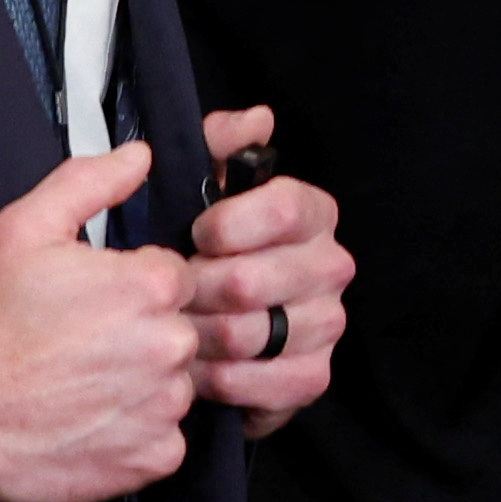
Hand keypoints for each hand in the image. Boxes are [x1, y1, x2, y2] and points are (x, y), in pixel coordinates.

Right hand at [0, 144, 195, 501]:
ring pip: (177, 384)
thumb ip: (89, 182)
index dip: (138, 287)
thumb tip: (140, 156)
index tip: (100, 303)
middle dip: (145, 334)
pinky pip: (168, 438)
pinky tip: (94, 422)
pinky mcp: (155, 456)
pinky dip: (138, 433)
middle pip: (182, 328)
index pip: (177, 275)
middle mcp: (170, 344)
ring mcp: (165, 405)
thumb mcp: (24, 231)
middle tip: (88, 347)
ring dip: (145, 384)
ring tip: (87, 386)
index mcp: (151, 285)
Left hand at [180, 104, 347, 432]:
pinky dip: (225, 382)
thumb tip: (257, 119)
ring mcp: (327, 324)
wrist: (197, 336)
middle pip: (255, 279)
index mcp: (311, 214)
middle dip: (196, 291)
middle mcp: (330, 266)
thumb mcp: (196, 187)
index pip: (287, 207)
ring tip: (176, 334)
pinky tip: (203, 373)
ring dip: (201, 339)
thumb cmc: (197, 255)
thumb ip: (216, 144)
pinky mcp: (314, 376)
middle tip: (169, 297)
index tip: (195, 235)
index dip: (230, 224)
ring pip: (254, 334)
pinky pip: (269, 382)